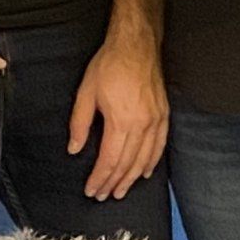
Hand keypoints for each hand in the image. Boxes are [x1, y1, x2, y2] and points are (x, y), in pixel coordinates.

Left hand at [68, 35, 168, 200]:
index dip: (100, 178)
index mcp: (121, 121)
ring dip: (132, 178)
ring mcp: (156, 120)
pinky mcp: (164, 114)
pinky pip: (160, 146)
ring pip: (144, 159)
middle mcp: (142, 125)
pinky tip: (144, 173)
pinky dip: (152, 162)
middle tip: (103, 195)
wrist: (136, 44)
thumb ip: (80, 124)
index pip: (110, 160)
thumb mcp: (86, 92)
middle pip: (127, 164)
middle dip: (113, 182)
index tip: (91, 190)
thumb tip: (75, 149)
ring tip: (120, 191)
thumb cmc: (110, 64)